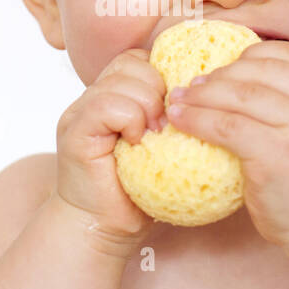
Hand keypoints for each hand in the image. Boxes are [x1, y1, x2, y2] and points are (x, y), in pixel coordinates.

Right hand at [54, 48, 165, 245]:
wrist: (102, 230)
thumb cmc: (140, 194)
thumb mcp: (165, 148)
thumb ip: (174, 119)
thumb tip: (214, 99)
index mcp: (113, 95)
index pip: (141, 59)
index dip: (165, 76)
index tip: (178, 109)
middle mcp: (93, 96)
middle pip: (132, 62)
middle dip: (159, 89)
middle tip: (165, 126)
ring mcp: (80, 111)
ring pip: (122, 79)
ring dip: (147, 105)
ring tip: (153, 135)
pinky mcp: (74, 130)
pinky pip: (108, 105)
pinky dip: (130, 119)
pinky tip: (136, 142)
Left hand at [164, 40, 288, 247]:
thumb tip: (245, 79)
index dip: (251, 55)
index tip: (226, 68)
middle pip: (259, 71)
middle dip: (220, 74)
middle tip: (193, 85)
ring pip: (238, 95)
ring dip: (200, 94)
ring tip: (178, 100)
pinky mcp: (276, 154)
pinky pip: (226, 126)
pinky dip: (196, 119)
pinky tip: (179, 119)